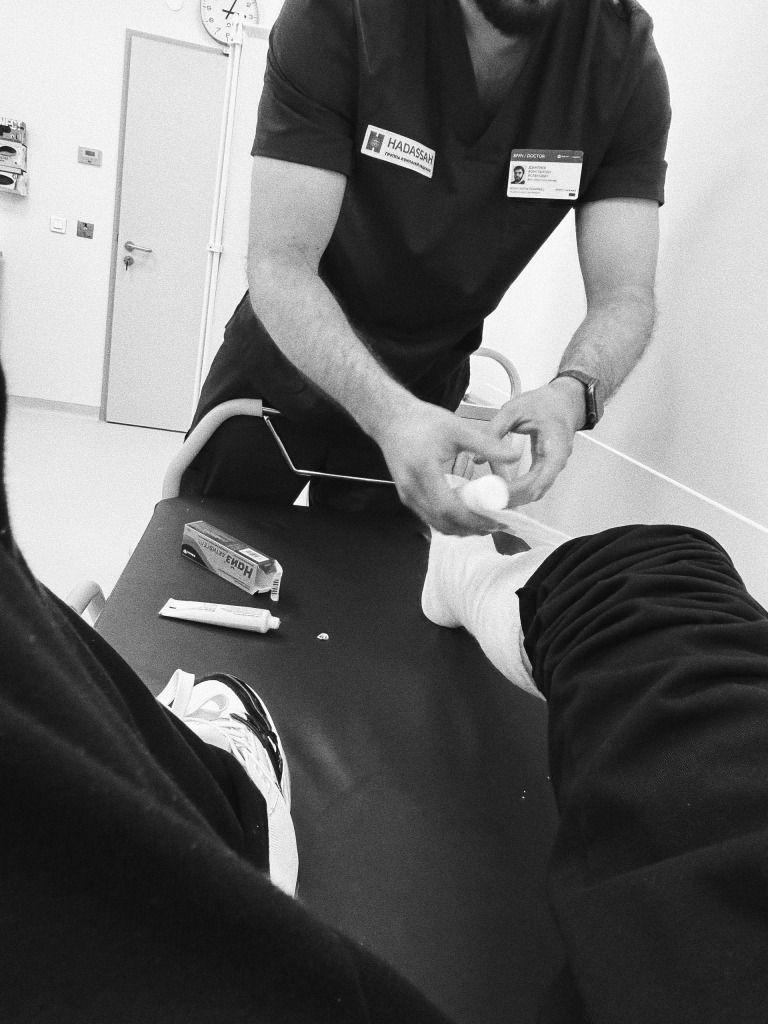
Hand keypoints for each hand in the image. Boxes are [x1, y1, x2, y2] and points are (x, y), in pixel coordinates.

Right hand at [375, 402, 523, 534]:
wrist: (390, 420)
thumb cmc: (421, 421)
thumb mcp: (456, 428)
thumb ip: (486, 444)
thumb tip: (514, 455)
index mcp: (424, 472)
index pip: (449, 508)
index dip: (473, 519)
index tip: (495, 519)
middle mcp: (412, 490)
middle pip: (443, 522)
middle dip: (471, 529)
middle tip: (496, 525)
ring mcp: (407, 496)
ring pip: (436, 524)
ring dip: (461, 528)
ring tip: (485, 523)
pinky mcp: (407, 497)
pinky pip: (430, 517)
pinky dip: (449, 522)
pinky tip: (465, 515)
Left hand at [485, 378, 584, 506]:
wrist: (564, 401)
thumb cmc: (544, 402)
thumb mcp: (514, 410)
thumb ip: (494, 431)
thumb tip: (477, 458)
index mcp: (555, 447)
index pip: (538, 479)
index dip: (516, 490)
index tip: (494, 493)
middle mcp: (556, 462)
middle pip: (535, 491)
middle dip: (511, 499)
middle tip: (486, 502)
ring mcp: (552, 468)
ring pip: (534, 492)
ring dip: (513, 498)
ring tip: (489, 500)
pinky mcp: (545, 469)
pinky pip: (532, 486)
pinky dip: (516, 491)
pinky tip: (498, 490)